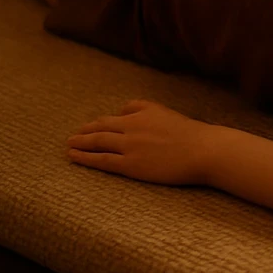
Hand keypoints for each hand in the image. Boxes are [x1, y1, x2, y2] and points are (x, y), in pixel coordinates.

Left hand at [66, 99, 221, 185]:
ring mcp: (129, 145)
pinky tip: (74, 157)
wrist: (202, 150)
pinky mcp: (130, 164)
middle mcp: (132, 126)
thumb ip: (146, 108)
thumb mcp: (167, 112)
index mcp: (143, 112)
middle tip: (74, 136)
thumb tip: (125, 110)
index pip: (117, 115)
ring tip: (70, 145)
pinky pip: (102, 160)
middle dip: (86, 131)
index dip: (101, 122)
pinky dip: (85, 158)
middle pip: (102, 127)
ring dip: (80, 143)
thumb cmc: (191, 134)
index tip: (92, 126)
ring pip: (97, 142)